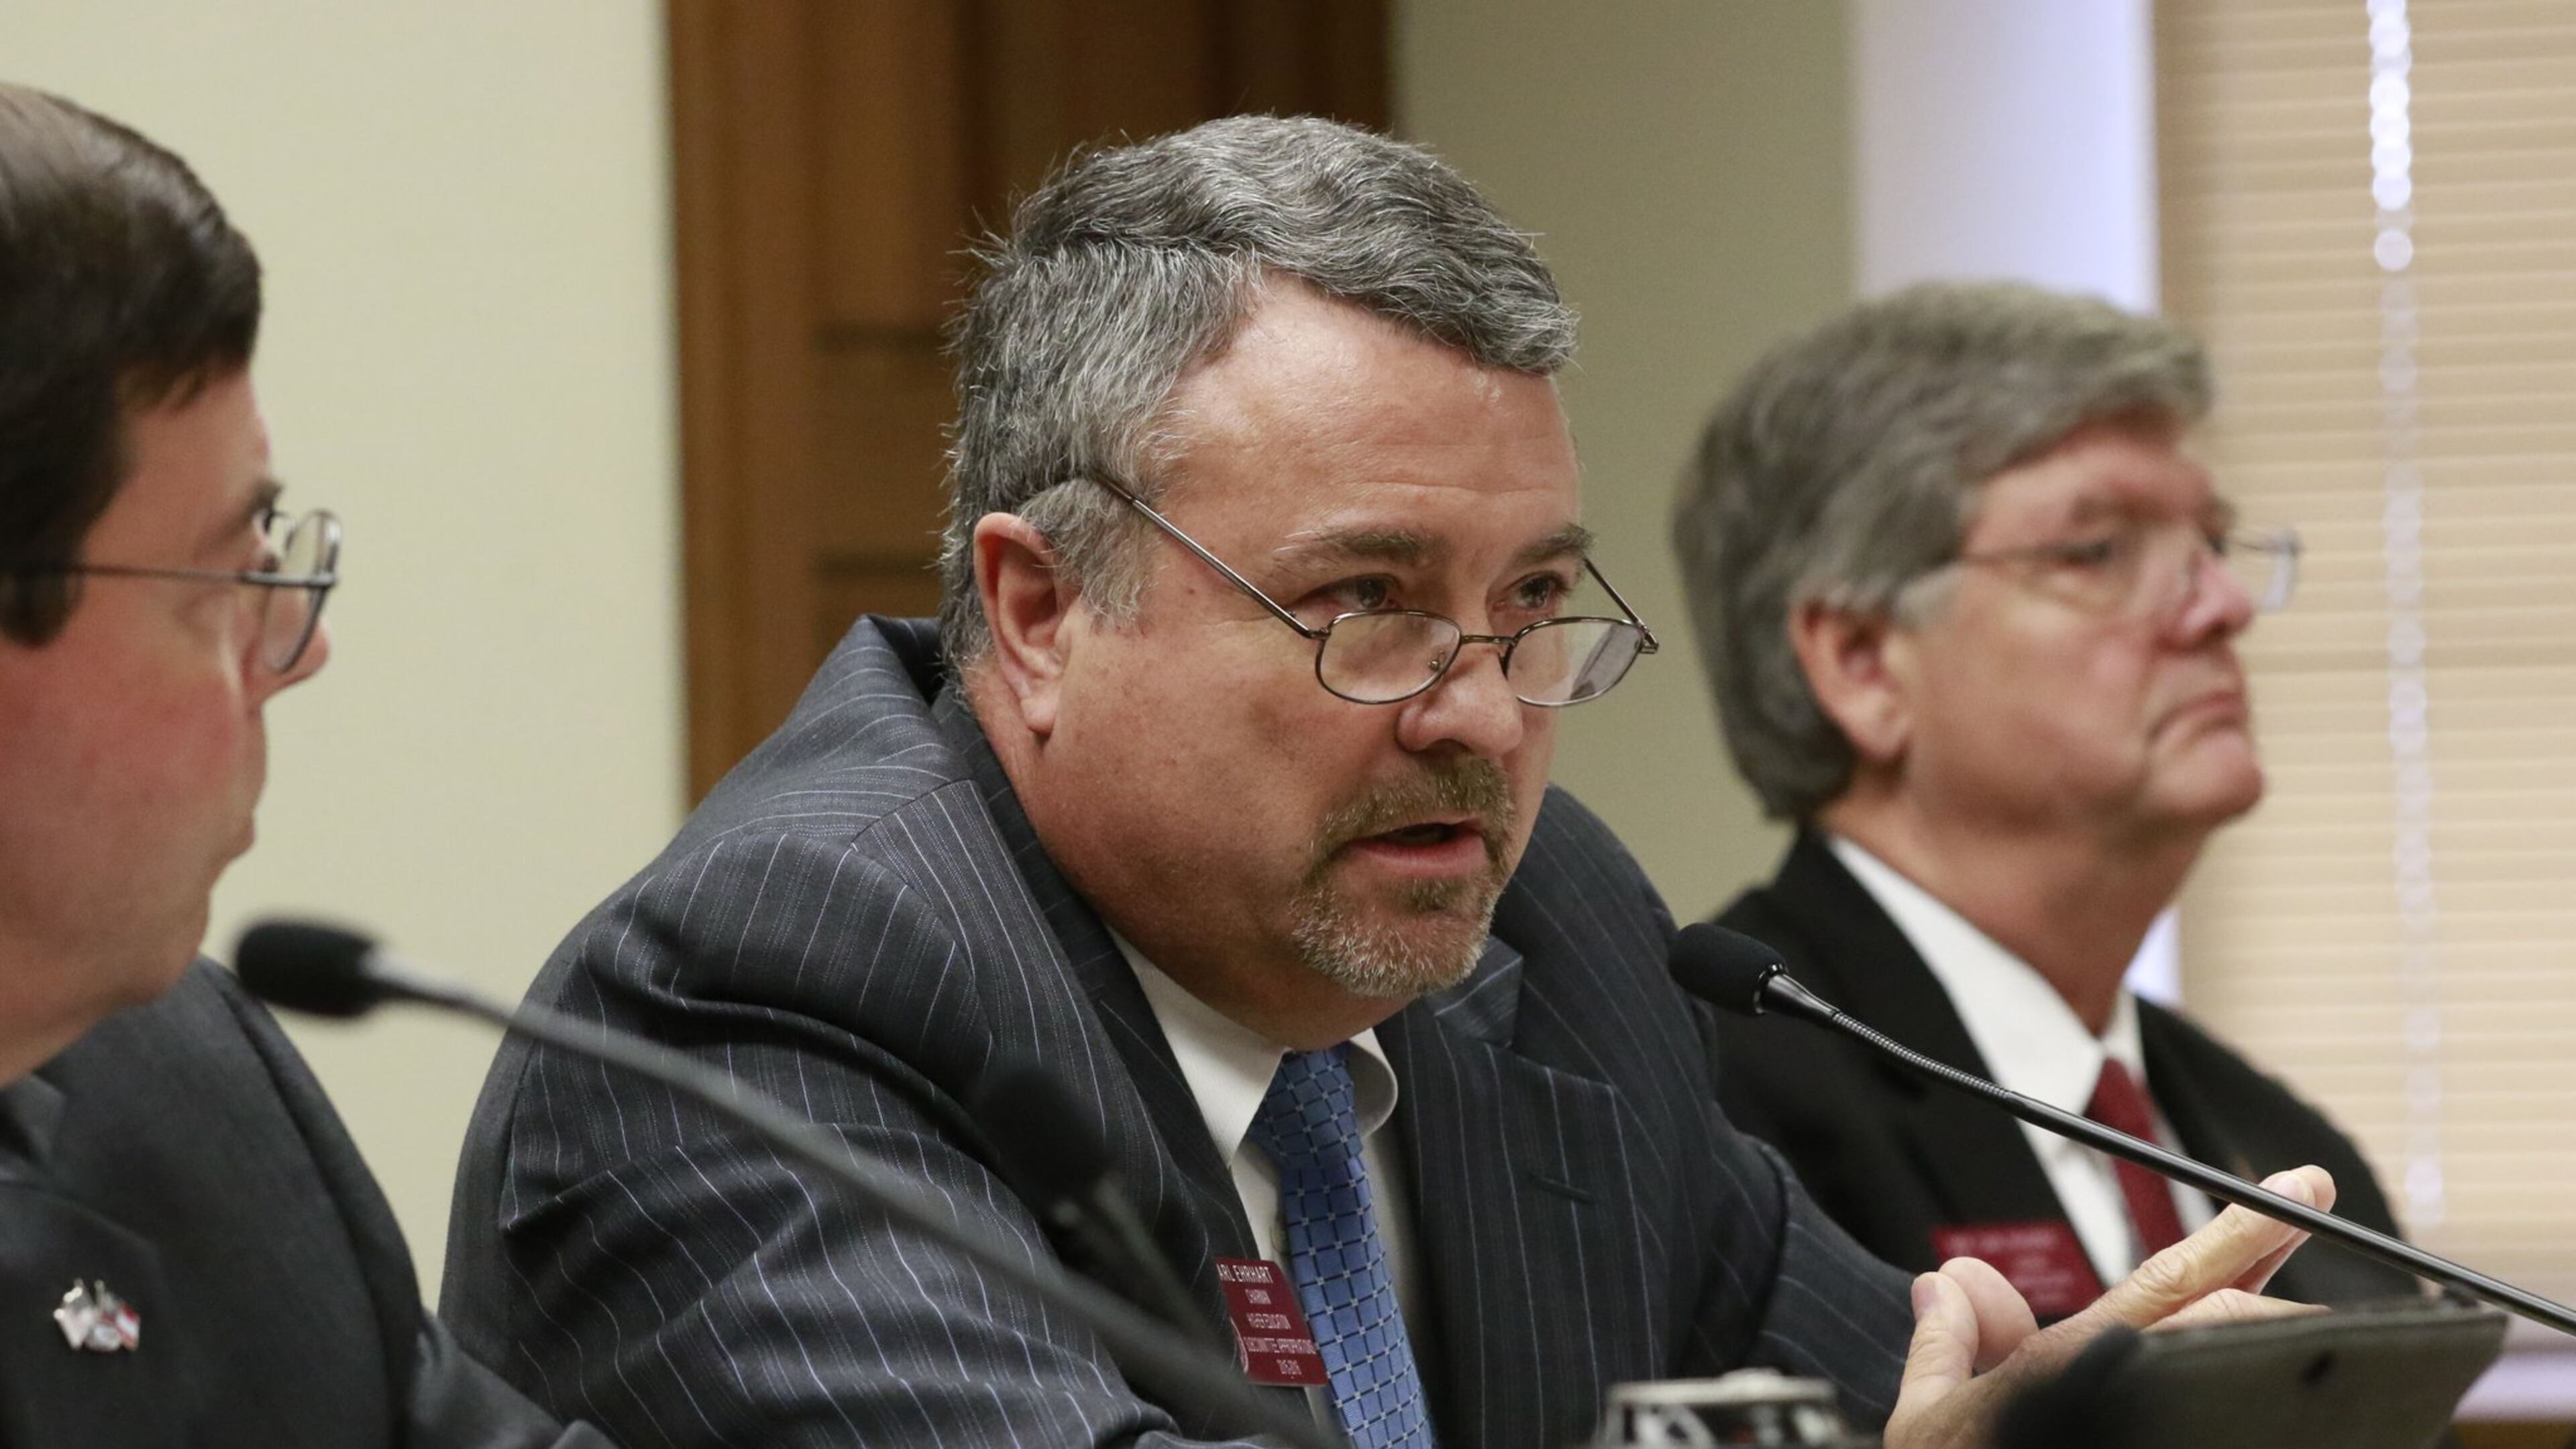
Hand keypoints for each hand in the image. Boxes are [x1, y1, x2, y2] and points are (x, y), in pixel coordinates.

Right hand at [1883, 1165, 2336, 1448]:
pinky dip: (2256, 1399)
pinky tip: (2285, 1391)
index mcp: (2070, 1367)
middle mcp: (2122, 1388)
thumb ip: (1949, 1344)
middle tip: (2307, 1198)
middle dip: (2266, 1247)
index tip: (2289, 1193)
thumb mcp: (1929, 1417)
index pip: (2168, 1281)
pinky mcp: (2173, 1446)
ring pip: (2234, 1362)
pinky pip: (2230, 1419)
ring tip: (2307, 1316)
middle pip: (2220, 1307)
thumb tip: (1953, 1282)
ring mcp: (2156, 1428)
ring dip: (2272, 1334)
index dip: (2236, 1232)